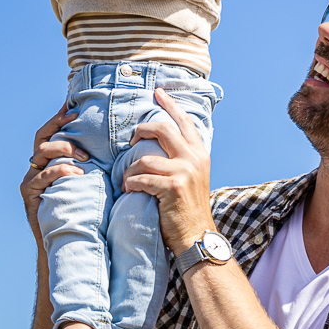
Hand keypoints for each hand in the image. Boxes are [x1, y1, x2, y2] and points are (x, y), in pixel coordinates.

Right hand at [21, 105, 86, 238]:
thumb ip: (88, 165)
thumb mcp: (84, 182)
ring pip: (41, 153)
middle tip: (76, 121)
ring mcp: (29, 179)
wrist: (64, 239)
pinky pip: (43, 176)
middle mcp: (34, 167)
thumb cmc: (79, 209)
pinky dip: (61, 171)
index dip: (58, 118)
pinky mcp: (28, 193)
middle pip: (41, 137)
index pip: (48, 133)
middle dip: (58, 125)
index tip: (72, 106)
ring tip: (84, 156)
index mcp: (46, 162)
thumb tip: (112, 147)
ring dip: (64, 149)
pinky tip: (77, 173)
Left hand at [124, 89, 213, 255]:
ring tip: (129, 181)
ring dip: (130, 171)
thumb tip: (160, 142)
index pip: (184, 122)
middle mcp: (194, 158)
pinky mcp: (172, 186)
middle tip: (131, 141)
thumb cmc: (187, 208)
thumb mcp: (192, 177)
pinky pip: (140, 178)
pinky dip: (130, 184)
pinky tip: (129, 191)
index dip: (170, 105)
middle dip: (140, 131)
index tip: (158, 92)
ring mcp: (185, 171)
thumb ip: (181, 158)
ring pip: (144, 158)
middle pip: (162, 129)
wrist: (196, 236)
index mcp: (200, 153)